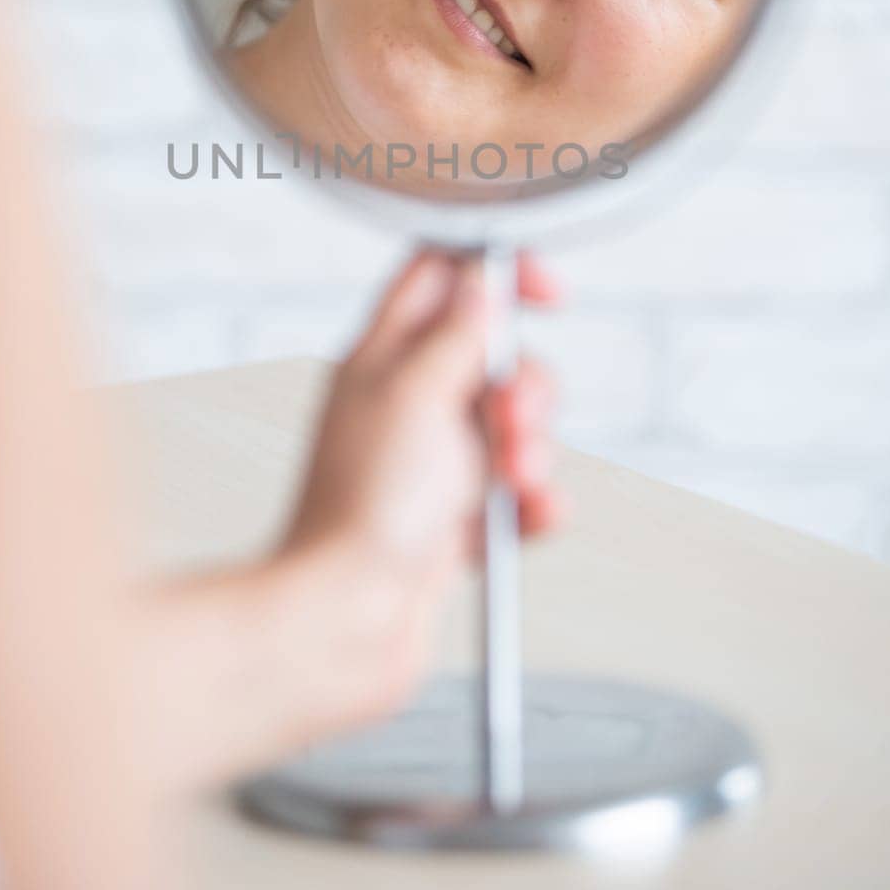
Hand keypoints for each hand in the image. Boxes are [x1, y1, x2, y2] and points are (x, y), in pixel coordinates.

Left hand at [280, 248, 563, 716]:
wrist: (344, 620)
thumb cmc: (360, 509)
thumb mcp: (414, 393)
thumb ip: (456, 334)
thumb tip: (481, 282)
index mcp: (382, 355)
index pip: (440, 276)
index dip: (495, 270)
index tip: (544, 291)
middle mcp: (407, 402)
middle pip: (494, 356)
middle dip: (525, 383)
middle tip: (512, 415)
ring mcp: (432, 462)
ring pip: (513, 427)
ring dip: (533, 448)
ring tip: (514, 478)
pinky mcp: (454, 520)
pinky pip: (518, 496)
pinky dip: (534, 504)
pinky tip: (530, 516)